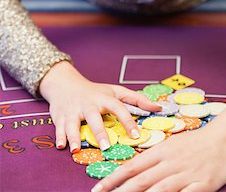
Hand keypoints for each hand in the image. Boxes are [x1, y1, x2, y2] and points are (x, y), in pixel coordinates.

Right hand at [39, 61, 160, 152]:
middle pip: (94, 118)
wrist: (66, 83)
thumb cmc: (95, 91)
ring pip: (73, 123)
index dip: (128, 121)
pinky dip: (59, 136)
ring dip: (74, 136)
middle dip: (99, 132)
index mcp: (104, 98)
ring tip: (76, 150)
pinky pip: (59, 127)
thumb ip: (137, 100)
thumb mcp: (116, 91)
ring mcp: (73, 110)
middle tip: (106, 147)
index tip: (136, 136)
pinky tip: (62, 146)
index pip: (118, 108)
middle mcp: (89, 104)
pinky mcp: (60, 116)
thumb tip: (159, 108)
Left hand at [91, 123, 225, 191]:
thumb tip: (133, 169)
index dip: (114, 179)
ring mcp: (186, 174)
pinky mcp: (202, 185)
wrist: (224, 139)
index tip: (98, 189)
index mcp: (162, 151)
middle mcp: (171, 163)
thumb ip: (154, 158)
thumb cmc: (196, 142)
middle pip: (142, 180)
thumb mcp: (172, 145)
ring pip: (159, 190)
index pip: (133, 166)